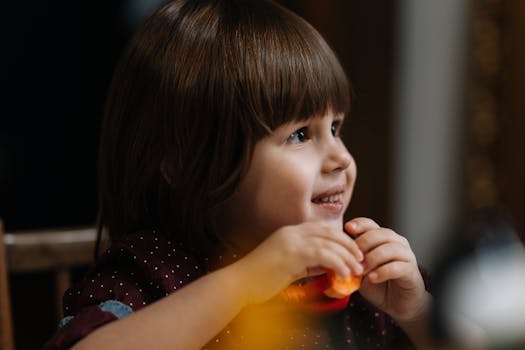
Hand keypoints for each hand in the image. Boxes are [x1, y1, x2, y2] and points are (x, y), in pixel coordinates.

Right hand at [232, 221, 363, 305]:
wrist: (240, 283)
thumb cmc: (260, 278)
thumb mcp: (288, 266)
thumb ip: (307, 263)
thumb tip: (326, 267)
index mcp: (289, 232)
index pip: (321, 229)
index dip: (340, 238)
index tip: (351, 251)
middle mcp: (292, 232)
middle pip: (329, 232)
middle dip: (348, 245)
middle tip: (360, 258)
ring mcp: (292, 241)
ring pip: (329, 243)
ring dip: (347, 256)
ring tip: (356, 269)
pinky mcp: (293, 253)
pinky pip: (324, 255)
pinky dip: (338, 264)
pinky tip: (343, 274)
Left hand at [345, 218, 427, 322]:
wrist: (396, 304)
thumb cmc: (377, 284)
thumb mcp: (360, 269)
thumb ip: (352, 259)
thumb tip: (335, 252)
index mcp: (383, 238)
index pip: (370, 224)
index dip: (359, 224)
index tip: (347, 228)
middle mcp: (397, 243)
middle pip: (381, 233)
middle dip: (364, 243)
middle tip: (352, 257)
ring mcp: (406, 256)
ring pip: (390, 248)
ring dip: (372, 259)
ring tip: (361, 271)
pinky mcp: (411, 271)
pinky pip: (398, 267)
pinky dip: (383, 271)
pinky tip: (372, 278)